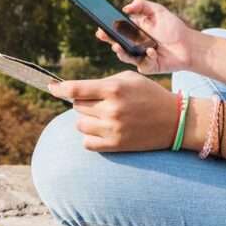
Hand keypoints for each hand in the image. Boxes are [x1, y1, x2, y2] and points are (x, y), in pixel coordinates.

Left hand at [48, 71, 177, 151]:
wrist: (174, 120)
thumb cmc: (149, 94)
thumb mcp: (128, 79)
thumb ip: (102, 83)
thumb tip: (73, 91)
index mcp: (114, 89)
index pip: (76, 89)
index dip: (59, 89)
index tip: (51, 88)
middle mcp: (112, 109)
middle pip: (77, 106)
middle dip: (85, 103)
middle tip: (101, 103)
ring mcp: (113, 129)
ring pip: (80, 125)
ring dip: (87, 120)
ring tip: (105, 117)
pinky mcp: (116, 145)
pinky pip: (87, 143)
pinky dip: (91, 137)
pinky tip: (104, 131)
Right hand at [97, 0, 196, 74]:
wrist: (189, 45)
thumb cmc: (174, 28)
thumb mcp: (158, 11)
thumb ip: (142, 5)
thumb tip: (126, 7)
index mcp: (135, 31)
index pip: (117, 30)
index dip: (107, 29)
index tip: (100, 25)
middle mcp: (135, 45)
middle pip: (117, 44)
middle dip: (108, 40)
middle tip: (102, 35)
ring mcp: (140, 57)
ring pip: (125, 57)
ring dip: (120, 52)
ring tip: (118, 46)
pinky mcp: (148, 67)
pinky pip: (143, 64)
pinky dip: (147, 56)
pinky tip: (152, 51)